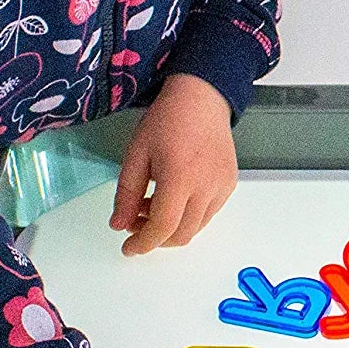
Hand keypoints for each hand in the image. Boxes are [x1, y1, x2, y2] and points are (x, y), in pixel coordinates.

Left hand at [111, 72, 237, 254]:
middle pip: (181, 234)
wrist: (201, 99)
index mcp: (179, 177)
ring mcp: (222, 186)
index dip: (143, 243)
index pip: (163, 227)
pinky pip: (208, 213)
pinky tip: (175, 197)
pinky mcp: (229, 184)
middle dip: (156, 238)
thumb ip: (127, 194)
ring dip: (172, 228)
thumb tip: (119, 225)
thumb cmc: (167, 121)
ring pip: (196, 227)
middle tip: (135, 224)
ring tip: (153, 205)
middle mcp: (206, 186)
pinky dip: (189, 216)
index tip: (128, 248)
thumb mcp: (136, 154)